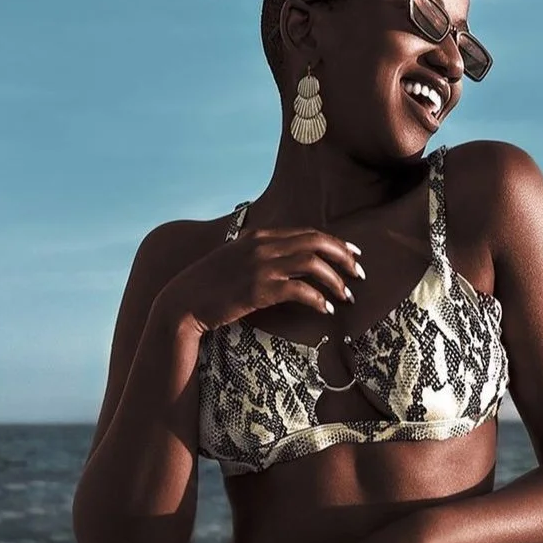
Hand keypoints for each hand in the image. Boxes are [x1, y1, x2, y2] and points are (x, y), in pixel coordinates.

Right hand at [154, 222, 363, 335]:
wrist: (183, 302)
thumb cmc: (210, 286)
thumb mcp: (236, 261)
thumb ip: (260, 255)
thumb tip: (286, 262)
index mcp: (259, 235)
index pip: (308, 232)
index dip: (336, 243)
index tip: (353, 256)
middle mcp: (262, 245)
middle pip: (317, 242)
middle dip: (344, 257)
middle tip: (360, 274)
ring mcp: (260, 266)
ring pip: (313, 265)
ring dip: (336, 280)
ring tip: (347, 296)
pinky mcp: (258, 289)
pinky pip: (299, 290)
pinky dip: (317, 299)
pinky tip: (325, 310)